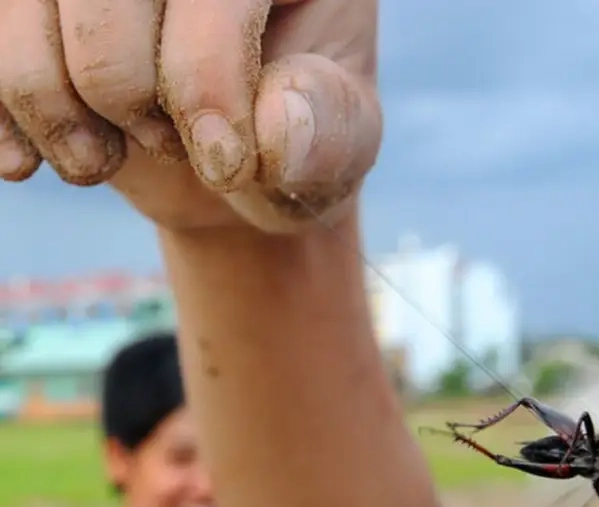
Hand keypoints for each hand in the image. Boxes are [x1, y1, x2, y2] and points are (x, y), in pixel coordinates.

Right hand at [0, 0, 381, 232]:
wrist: (232, 167)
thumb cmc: (294, 148)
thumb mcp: (336, 151)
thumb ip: (327, 135)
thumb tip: (276, 127)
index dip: (207, 80)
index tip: (224, 167)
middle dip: (116, 83)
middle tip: (159, 152)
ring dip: (45, 96)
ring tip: (92, 163)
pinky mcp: (46, 2)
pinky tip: (22, 159)